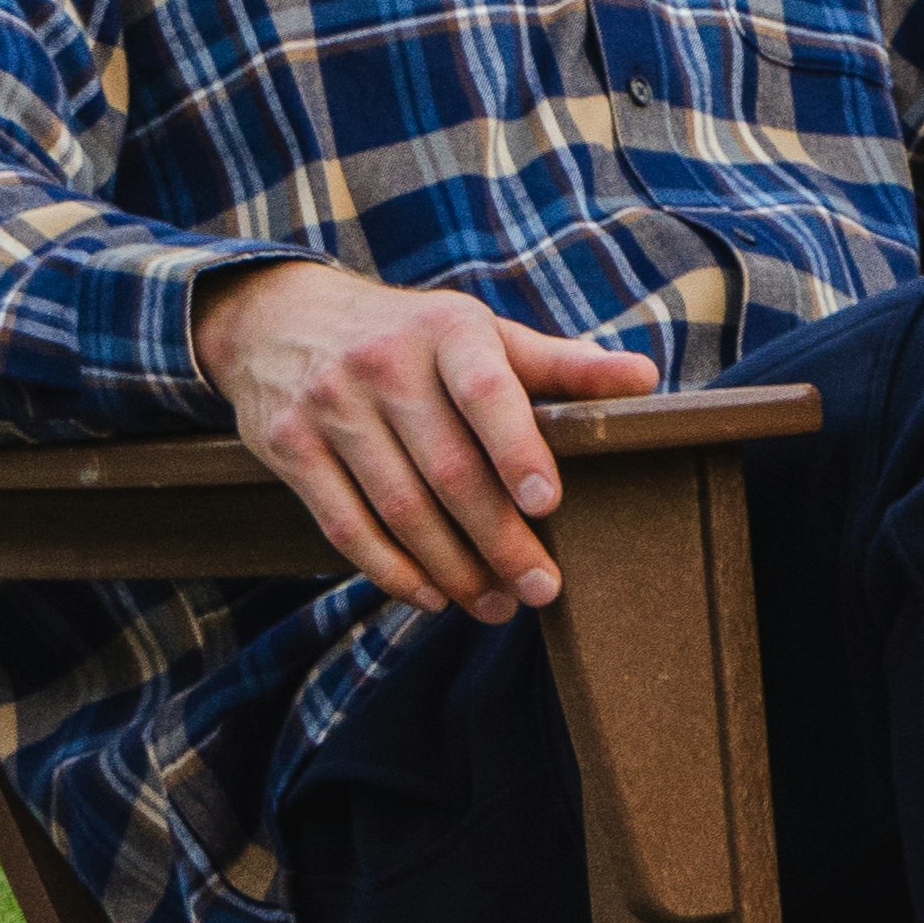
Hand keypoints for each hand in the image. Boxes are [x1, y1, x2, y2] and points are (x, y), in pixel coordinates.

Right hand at [196, 260, 660, 620]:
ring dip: (451, 567)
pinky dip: (390, 569)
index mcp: (448, 331)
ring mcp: (331, 407)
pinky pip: (344, 524)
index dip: (518, 449)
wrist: (279, 318)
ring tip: (495, 604)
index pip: (489, 392)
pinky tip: (431, 595)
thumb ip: (559, 364)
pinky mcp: (288, 448)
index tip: (548, 504)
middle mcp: (385, 366)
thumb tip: (644, 381)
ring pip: (399, 506)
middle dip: (499, 538)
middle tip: (541, 587)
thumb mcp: (480, 333)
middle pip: (448, 469)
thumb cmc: (411, 335)